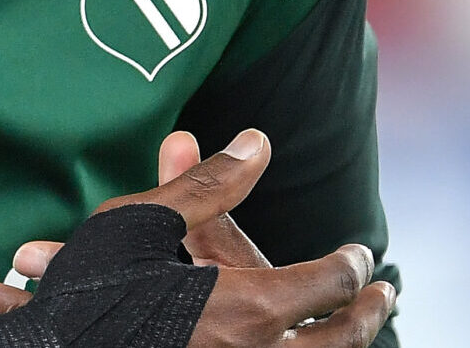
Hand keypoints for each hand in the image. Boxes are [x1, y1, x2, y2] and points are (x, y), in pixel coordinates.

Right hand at [0, 129, 394, 345]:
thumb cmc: (86, 300)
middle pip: (340, 345)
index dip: (351, 266)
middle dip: (365, 319)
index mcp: (250, 311)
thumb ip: (208, 186)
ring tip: (351, 333)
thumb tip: (257, 141)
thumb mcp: (140, 227)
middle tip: (383, 298)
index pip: (330, 284)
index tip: (360, 257)